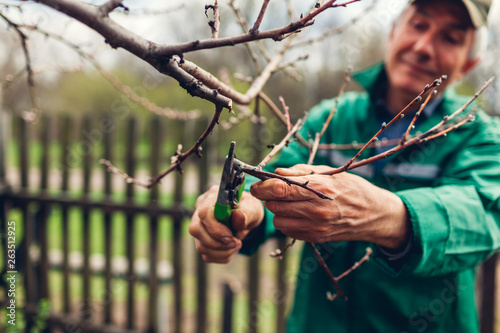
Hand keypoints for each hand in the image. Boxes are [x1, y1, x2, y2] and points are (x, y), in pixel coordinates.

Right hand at [189, 185, 264, 262]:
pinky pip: (206, 255)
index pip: (204, 212)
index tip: (231, 236)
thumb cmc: (248, 209)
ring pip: (201, 246)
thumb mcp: (253, 208)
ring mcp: (199, 226)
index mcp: (212, 197)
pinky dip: (222, 256)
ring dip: (222, 252)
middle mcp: (201, 210)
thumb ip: (246, 213)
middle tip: (235, 243)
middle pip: (195, 230)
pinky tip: (231, 248)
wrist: (247, 218)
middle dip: (217, 243)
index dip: (216, 228)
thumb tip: (236, 217)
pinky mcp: (201, 240)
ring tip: (236, 245)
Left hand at [250, 164, 409, 248]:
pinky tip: (298, 214)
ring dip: (278, 211)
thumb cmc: (352, 188)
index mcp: (319, 188)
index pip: (279, 188)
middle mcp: (316, 209)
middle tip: (276, 191)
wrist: (375, 214)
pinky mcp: (316, 238)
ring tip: (290, 203)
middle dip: (270, 197)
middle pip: (274, 205)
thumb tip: (277, 172)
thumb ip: (301, 172)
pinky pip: (288, 231)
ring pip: (278, 220)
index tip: (257, 184)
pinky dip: (287, 222)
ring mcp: (316, 226)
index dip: (262, 186)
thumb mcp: (329, 172)